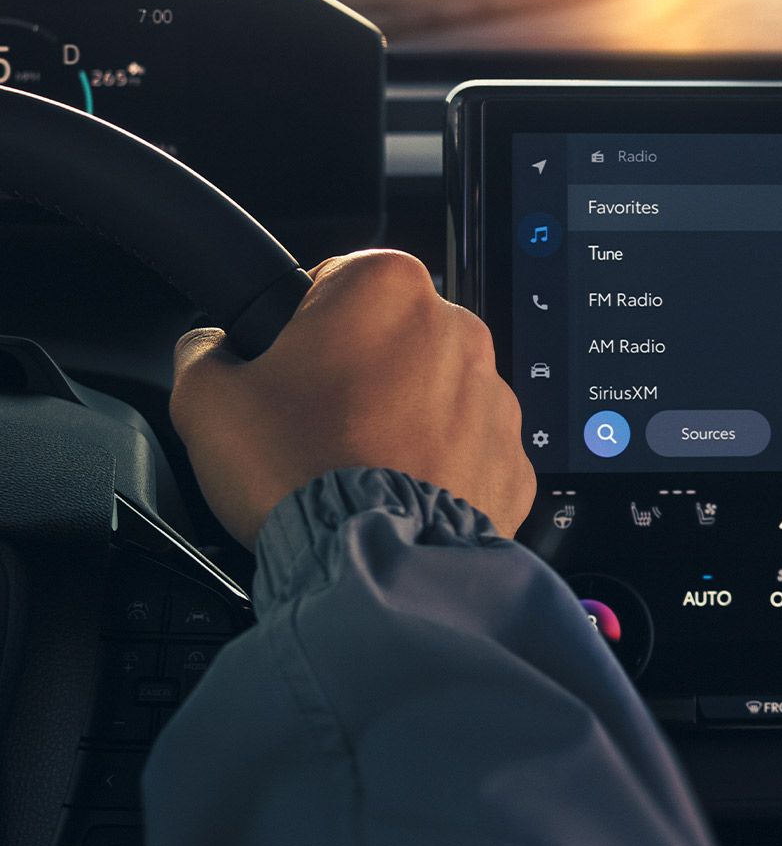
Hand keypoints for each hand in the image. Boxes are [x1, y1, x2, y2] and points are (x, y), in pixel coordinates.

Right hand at [172, 250, 534, 546]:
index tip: (287, 370)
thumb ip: (204, 349)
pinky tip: (397, 494)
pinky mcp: (514, 459)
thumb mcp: (206, 398)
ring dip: (400, 419)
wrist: (372, 565)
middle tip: (313, 427)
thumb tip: (213, 346)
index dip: (297, 328)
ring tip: (353, 466)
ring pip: (434, 395)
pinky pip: (467, 453)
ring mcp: (496, 398)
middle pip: (389, 339)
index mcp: (387, 287)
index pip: (331, 280)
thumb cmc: (298, 472)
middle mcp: (458, 330)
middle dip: (354, 373)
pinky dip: (437, 469)